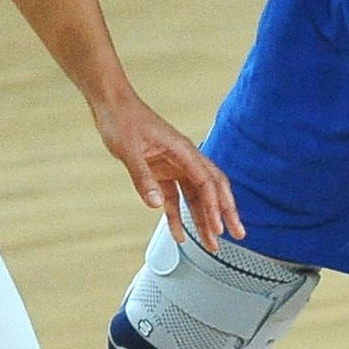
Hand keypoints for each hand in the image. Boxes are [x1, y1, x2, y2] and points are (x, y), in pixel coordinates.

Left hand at [92, 89, 244, 250]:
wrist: (112, 106)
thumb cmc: (123, 120)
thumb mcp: (129, 151)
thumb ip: (143, 178)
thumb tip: (156, 204)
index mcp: (182, 151)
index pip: (206, 182)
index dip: (214, 206)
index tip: (218, 227)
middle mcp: (183, 159)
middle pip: (211, 189)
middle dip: (224, 213)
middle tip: (236, 234)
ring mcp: (173, 166)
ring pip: (195, 197)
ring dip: (203, 220)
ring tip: (211, 243)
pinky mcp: (161, 172)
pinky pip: (175, 199)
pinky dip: (177, 217)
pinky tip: (179, 234)